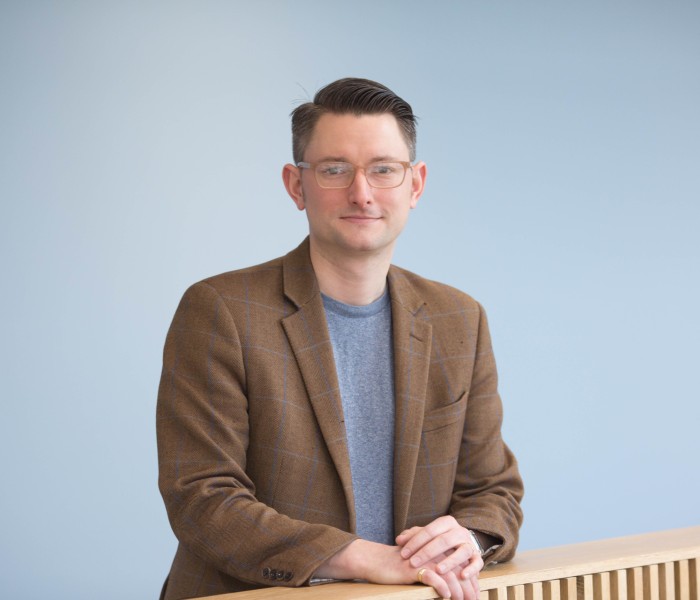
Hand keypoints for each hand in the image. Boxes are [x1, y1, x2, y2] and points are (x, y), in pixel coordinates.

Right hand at [314, 538, 473, 599]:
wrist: (378, 561)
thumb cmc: (400, 566)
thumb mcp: (421, 565)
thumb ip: (436, 567)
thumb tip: (454, 586)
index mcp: (437, 548)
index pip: (459, 564)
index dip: (469, 580)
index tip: (475, 594)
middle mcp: (433, 550)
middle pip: (457, 569)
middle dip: (468, 588)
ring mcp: (425, 558)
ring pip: (449, 575)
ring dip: (459, 591)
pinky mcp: (415, 568)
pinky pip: (434, 578)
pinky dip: (443, 588)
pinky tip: (447, 596)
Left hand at [396, 516, 483, 599]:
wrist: (461, 544)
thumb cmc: (438, 541)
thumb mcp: (426, 536)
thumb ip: (412, 536)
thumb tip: (399, 540)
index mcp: (446, 522)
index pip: (429, 530)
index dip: (415, 542)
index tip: (403, 554)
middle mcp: (460, 531)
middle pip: (444, 540)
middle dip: (427, 552)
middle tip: (413, 563)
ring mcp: (470, 544)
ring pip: (462, 551)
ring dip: (450, 561)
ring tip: (438, 570)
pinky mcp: (477, 557)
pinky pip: (477, 563)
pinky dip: (471, 569)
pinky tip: (462, 576)